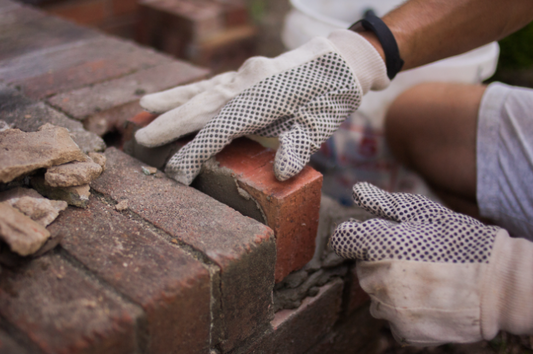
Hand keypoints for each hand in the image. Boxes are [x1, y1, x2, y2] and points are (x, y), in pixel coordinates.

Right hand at [135, 30, 388, 184]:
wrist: (343, 59)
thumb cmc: (333, 95)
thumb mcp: (321, 124)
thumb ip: (299, 148)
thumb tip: (282, 174)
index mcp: (263, 98)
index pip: (220, 129)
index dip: (195, 152)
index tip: (176, 173)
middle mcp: (248, 82)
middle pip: (201, 105)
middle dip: (170, 124)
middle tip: (140, 139)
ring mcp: (245, 74)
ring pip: (201, 89)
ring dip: (173, 100)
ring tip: (144, 107)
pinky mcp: (247, 73)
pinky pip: (212, 83)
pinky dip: (191, 91)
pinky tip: (178, 95)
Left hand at [330, 182, 532, 345]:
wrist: (499, 286)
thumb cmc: (461, 242)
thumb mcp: (424, 213)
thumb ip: (384, 204)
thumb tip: (356, 191)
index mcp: (378, 244)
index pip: (341, 240)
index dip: (356, 236)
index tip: (374, 236)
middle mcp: (377, 278)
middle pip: (360, 267)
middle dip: (377, 260)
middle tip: (411, 257)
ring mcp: (389, 307)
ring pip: (374, 294)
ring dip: (389, 287)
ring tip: (423, 279)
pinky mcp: (402, 330)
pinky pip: (390, 317)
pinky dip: (403, 310)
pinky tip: (427, 299)